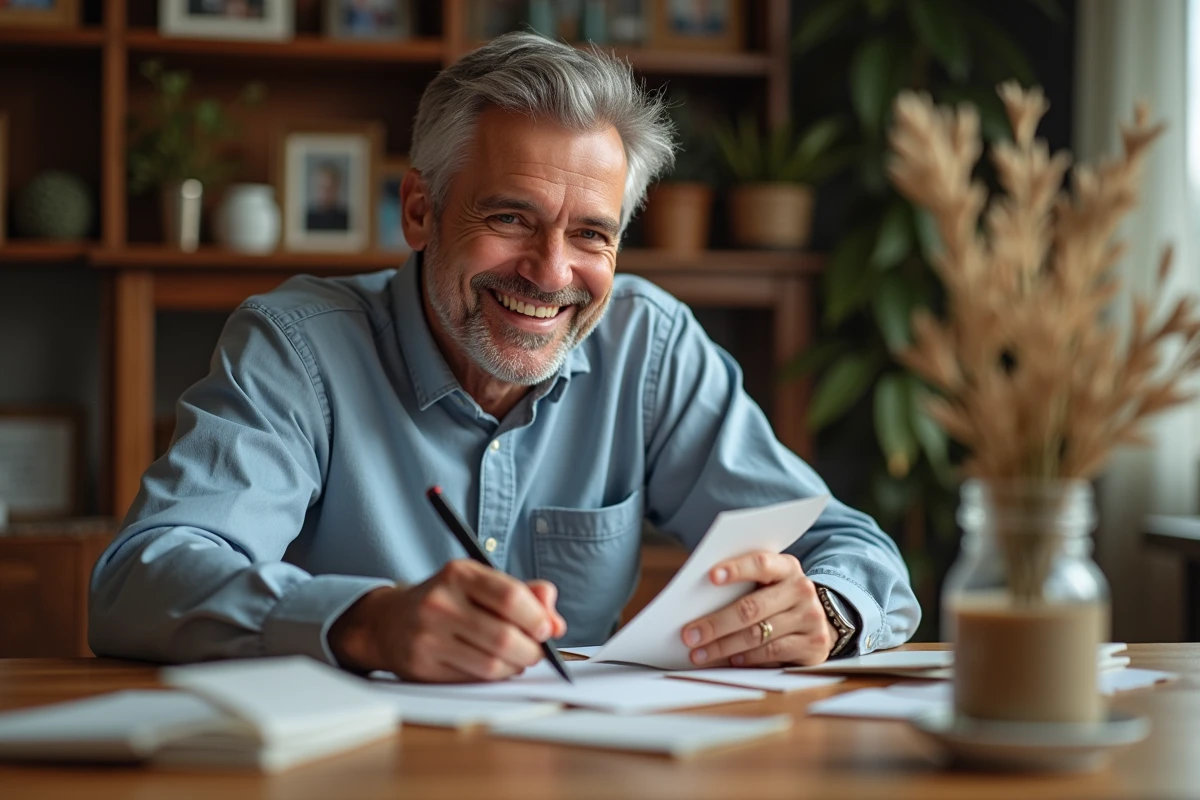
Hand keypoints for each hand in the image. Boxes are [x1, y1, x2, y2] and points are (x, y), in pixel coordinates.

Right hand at [329, 560, 566, 681]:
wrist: (389, 622)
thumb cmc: (448, 601)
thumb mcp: (481, 584)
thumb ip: (524, 595)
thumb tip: (556, 622)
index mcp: (459, 574)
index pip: (511, 597)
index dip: (537, 618)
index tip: (547, 628)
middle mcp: (440, 602)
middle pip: (505, 637)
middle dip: (532, 650)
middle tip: (537, 651)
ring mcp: (428, 636)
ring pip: (492, 664)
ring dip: (515, 667)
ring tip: (517, 659)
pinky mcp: (423, 665)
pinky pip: (474, 679)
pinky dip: (494, 677)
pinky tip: (494, 667)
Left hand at [680, 552, 837, 667]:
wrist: (819, 620)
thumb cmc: (778, 598)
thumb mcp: (768, 583)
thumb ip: (742, 585)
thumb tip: (696, 602)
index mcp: (787, 567)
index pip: (760, 563)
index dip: (736, 569)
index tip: (710, 577)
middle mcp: (802, 589)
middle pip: (751, 607)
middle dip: (715, 623)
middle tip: (689, 634)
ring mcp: (810, 618)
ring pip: (758, 634)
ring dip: (723, 646)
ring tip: (699, 653)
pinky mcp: (813, 644)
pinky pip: (772, 653)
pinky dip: (747, 658)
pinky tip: (730, 660)